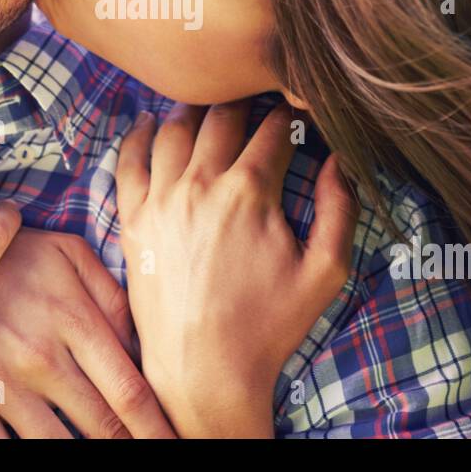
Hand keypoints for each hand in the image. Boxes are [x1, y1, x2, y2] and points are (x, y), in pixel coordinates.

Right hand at [0, 228, 174, 438]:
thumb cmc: (14, 255)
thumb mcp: (68, 254)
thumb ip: (112, 296)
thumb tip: (143, 346)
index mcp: (71, 321)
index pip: (129, 391)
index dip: (158, 427)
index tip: (177, 442)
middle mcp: (39, 358)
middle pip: (102, 427)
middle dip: (131, 445)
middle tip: (152, 452)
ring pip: (55, 448)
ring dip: (84, 456)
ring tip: (103, 453)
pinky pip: (0, 451)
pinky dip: (26, 458)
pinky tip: (44, 452)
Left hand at [115, 101, 357, 437]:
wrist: (204, 370)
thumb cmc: (268, 326)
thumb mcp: (325, 272)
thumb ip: (340, 209)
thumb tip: (341, 160)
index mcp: (250, 191)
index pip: (273, 128)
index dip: (289, 115)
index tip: (295, 113)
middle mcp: (201, 184)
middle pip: (222, 116)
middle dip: (243, 102)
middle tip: (254, 102)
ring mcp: (161, 199)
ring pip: (175, 128)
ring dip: (196, 111)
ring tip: (210, 109)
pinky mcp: (133, 219)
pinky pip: (129, 160)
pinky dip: (140, 135)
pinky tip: (152, 124)